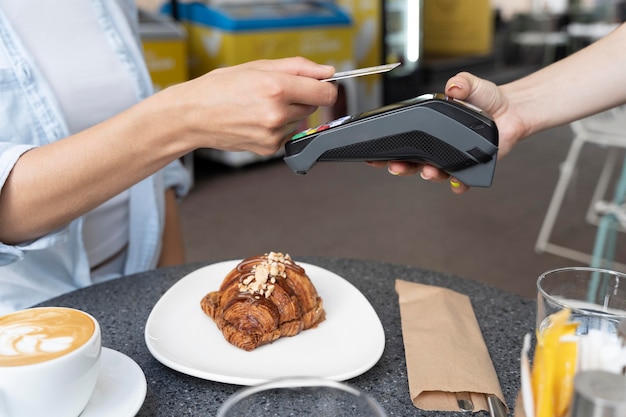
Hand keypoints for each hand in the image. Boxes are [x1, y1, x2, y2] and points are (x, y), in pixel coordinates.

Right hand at [165, 57, 337, 155]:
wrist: (193, 115)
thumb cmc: (219, 89)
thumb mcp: (258, 67)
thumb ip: (298, 68)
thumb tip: (327, 72)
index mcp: (276, 88)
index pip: (325, 93)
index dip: (326, 87)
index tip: (321, 85)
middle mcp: (277, 113)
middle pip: (313, 107)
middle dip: (301, 98)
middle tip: (275, 93)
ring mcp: (273, 134)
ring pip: (300, 121)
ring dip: (289, 114)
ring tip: (260, 107)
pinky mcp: (269, 148)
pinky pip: (287, 135)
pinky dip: (278, 128)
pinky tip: (257, 121)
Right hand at [369, 72, 525, 193]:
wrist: (510, 109)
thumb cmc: (485, 99)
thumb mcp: (470, 85)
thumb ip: (462, 82)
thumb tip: (454, 85)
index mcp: (430, 129)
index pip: (404, 142)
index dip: (388, 150)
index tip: (376, 155)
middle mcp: (438, 147)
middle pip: (413, 163)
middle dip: (402, 167)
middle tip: (396, 166)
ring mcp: (453, 158)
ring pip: (435, 173)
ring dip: (429, 175)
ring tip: (429, 172)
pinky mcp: (471, 166)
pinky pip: (463, 180)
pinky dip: (459, 184)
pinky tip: (458, 183)